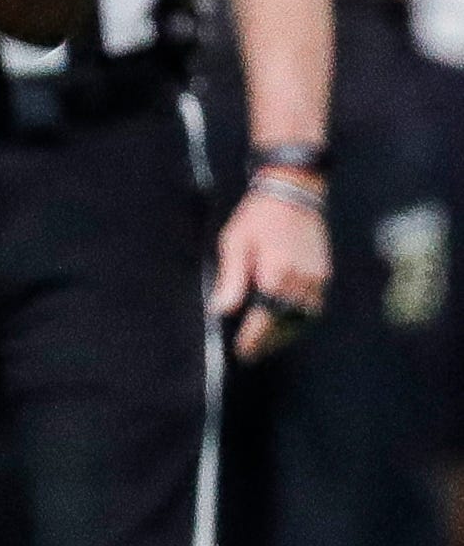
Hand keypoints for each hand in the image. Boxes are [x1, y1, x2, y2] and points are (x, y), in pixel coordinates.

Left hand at [213, 184, 330, 359]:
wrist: (294, 193)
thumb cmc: (258, 217)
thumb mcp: (235, 244)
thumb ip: (230, 280)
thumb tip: (221, 309)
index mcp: (275, 276)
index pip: (264, 320)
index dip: (253, 339)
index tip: (242, 352)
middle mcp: (300, 282)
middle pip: (286, 324)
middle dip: (269, 341)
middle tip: (252, 353)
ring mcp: (317, 279)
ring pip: (303, 318)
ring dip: (286, 333)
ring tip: (267, 342)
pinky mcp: (325, 273)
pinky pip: (314, 305)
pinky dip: (301, 318)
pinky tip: (287, 321)